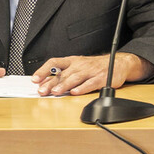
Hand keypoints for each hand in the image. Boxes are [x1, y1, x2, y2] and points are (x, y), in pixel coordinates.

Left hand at [34, 52, 153, 95]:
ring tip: (55, 92)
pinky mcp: (102, 78)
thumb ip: (63, 74)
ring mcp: (91, 71)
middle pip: (63, 73)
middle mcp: (80, 65)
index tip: (35, 79)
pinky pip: (90, 83)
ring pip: (75, 78)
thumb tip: (45, 83)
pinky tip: (75, 92)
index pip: (54, 62)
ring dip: (64, 85)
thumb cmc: (95, 66)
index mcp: (73, 61)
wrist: (119, 63)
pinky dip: (82, 88)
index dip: (44, 70)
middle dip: (51, 83)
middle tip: (42, 91)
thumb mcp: (78, 66)